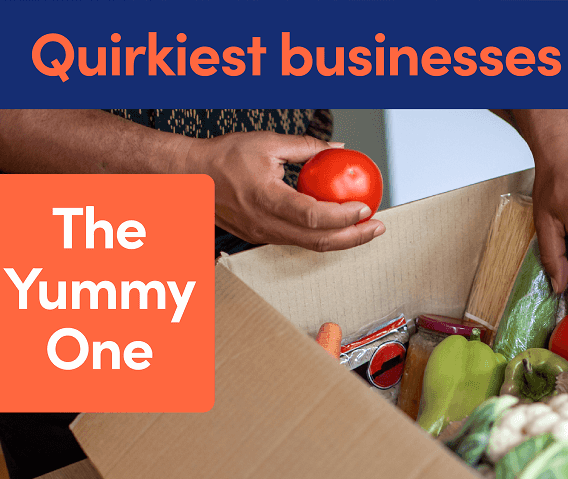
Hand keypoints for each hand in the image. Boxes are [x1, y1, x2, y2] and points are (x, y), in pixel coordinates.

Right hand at [184, 131, 384, 250]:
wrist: (188, 177)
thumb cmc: (222, 157)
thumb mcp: (267, 143)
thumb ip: (306, 147)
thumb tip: (337, 147)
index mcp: (267, 199)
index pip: (314, 217)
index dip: (344, 217)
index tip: (365, 207)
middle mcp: (266, 224)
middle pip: (318, 241)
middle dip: (354, 237)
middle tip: (378, 227)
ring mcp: (263, 234)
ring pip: (310, 246)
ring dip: (342, 239)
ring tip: (366, 229)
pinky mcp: (262, 237)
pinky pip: (298, 241)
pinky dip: (323, 236)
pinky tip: (338, 225)